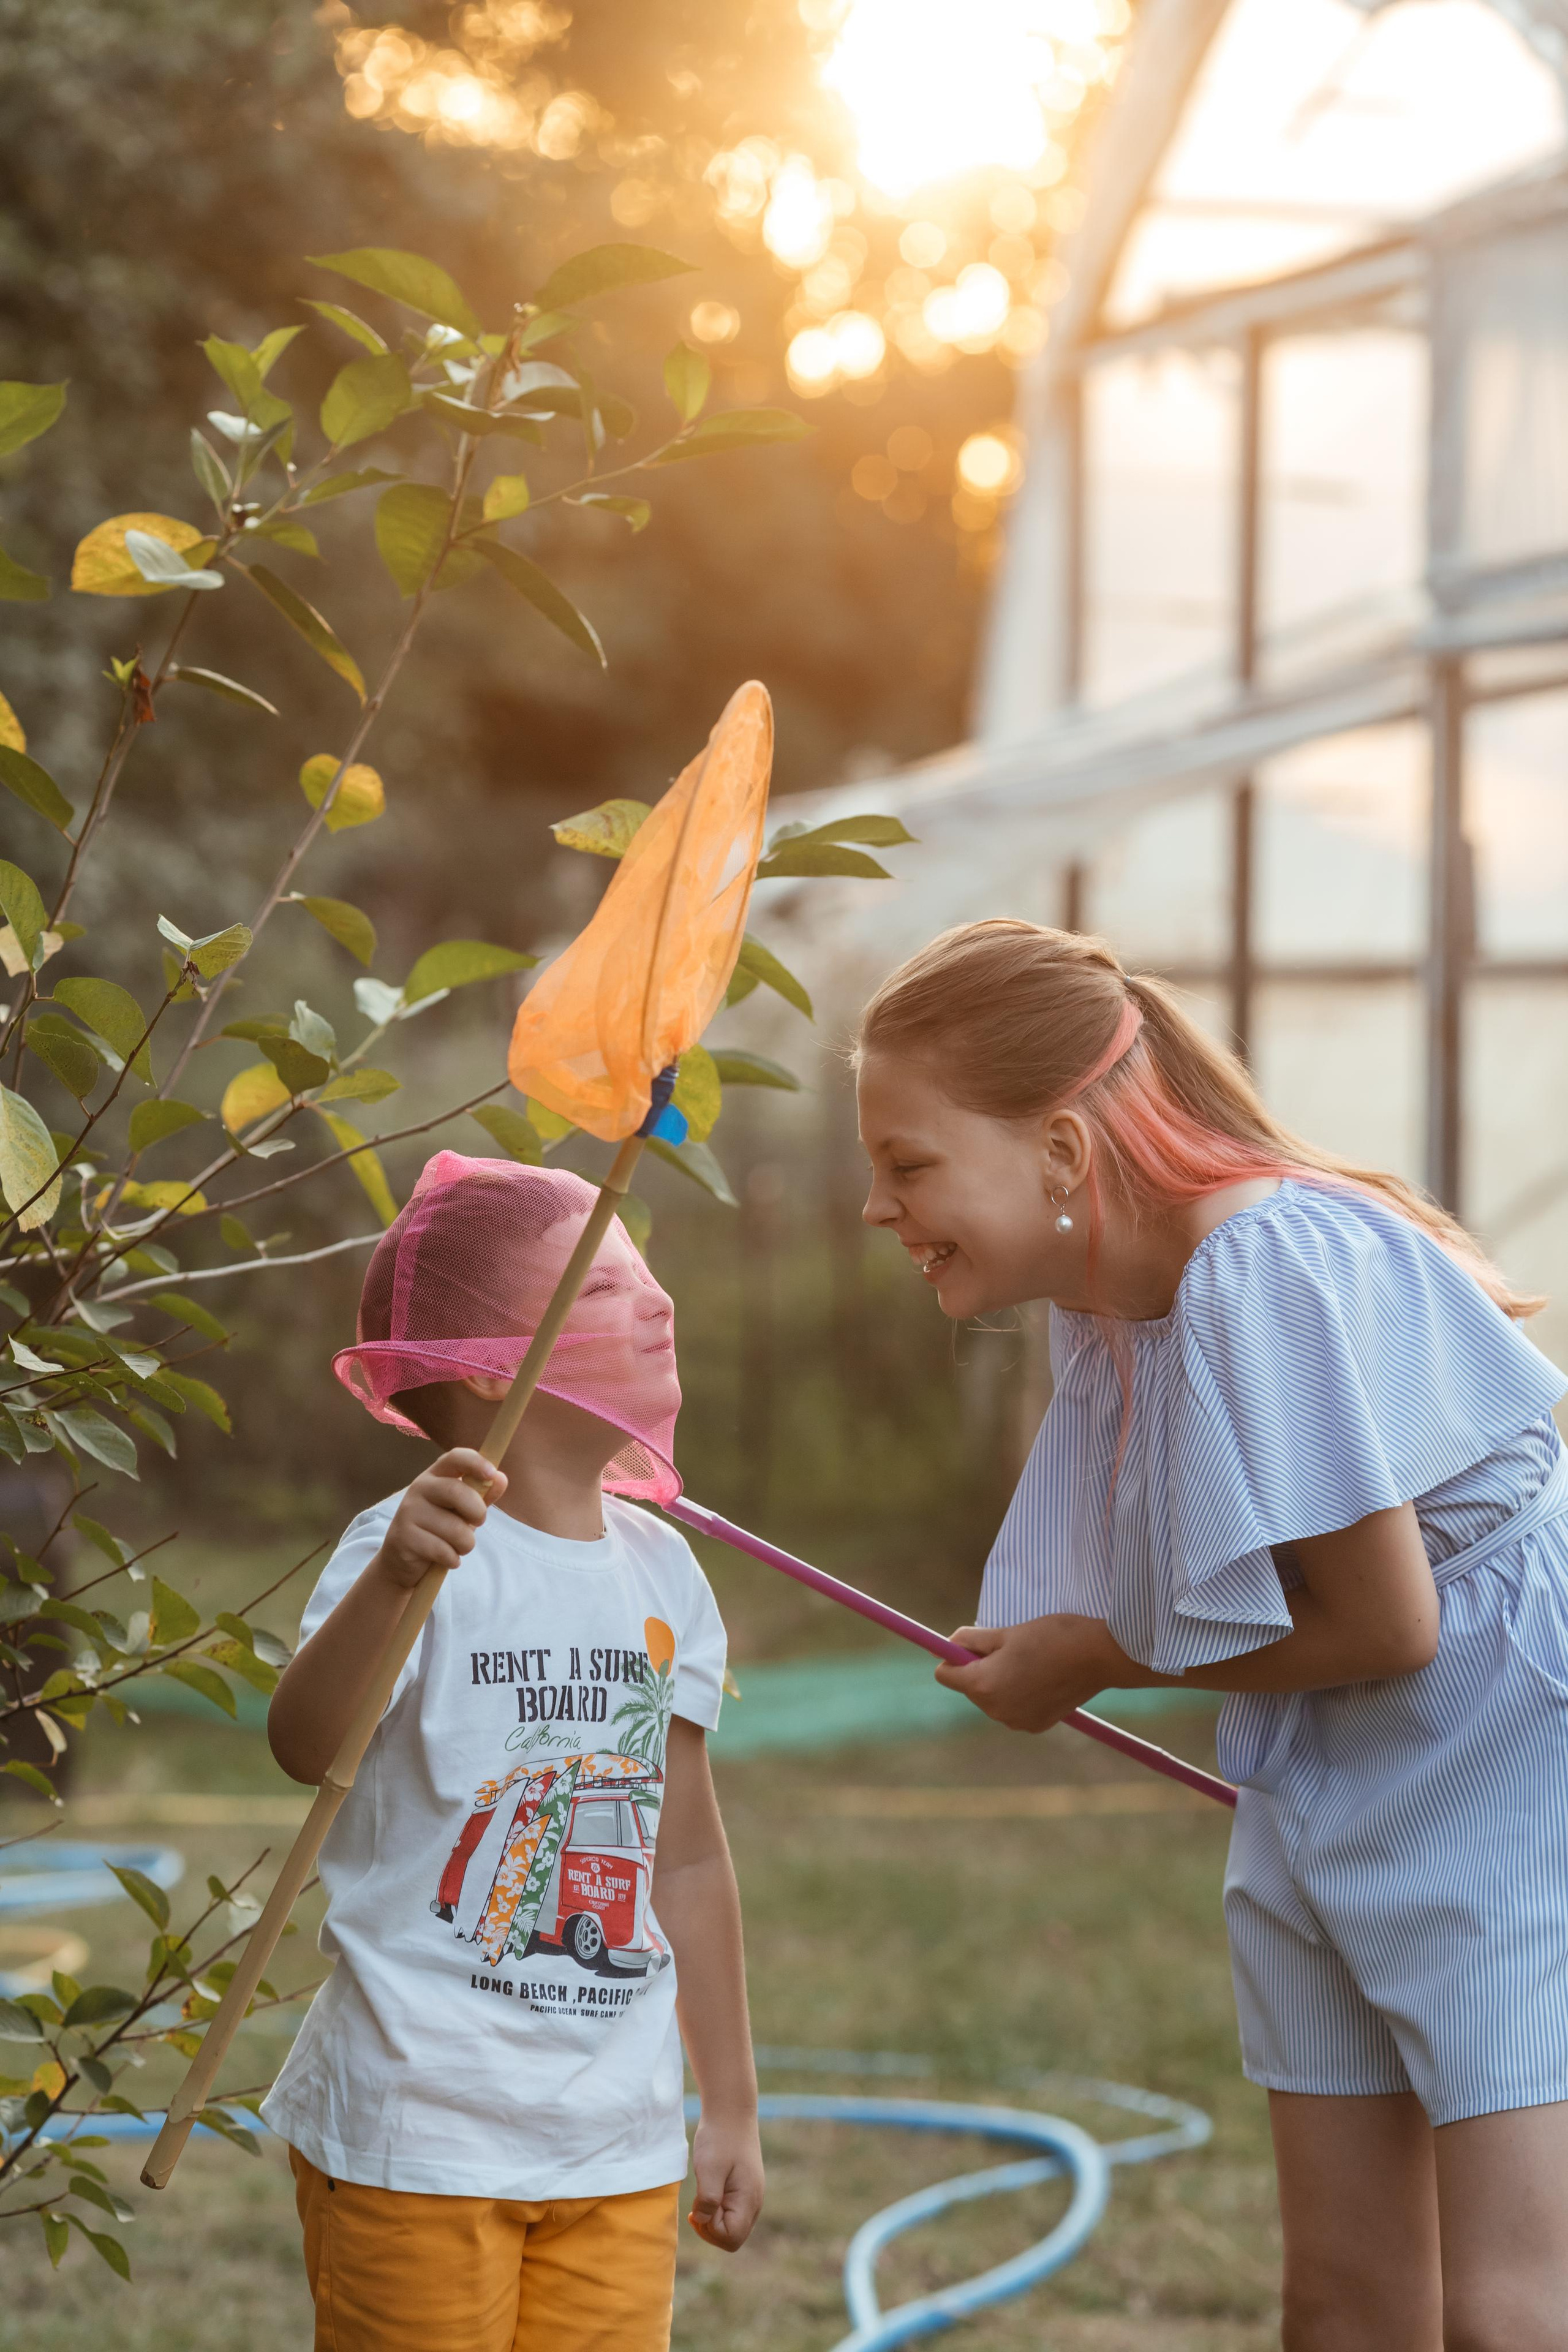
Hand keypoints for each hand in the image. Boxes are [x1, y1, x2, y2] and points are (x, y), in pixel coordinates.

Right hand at [375, 1449, 504, 1590]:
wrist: (402, 1558)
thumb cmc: (438, 1528)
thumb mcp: (461, 1510)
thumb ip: (482, 1495)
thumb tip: (501, 1479)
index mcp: (435, 1475)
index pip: (455, 1457)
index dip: (476, 1462)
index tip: (492, 1474)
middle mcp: (419, 1488)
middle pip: (456, 1492)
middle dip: (477, 1512)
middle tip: (478, 1523)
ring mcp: (408, 1512)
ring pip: (455, 1529)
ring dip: (466, 1544)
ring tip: (457, 1546)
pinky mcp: (404, 1538)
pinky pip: (443, 1550)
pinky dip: (452, 1559)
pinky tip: (445, 1558)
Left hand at [688, 2114, 763, 2251]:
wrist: (730, 2110)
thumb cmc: (718, 2138)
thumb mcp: (709, 2169)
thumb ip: (708, 2200)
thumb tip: (704, 2221)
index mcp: (749, 2200)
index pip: (731, 2239)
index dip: (711, 2230)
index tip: (700, 2207)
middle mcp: (754, 2202)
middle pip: (733, 2237)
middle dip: (711, 2228)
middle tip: (698, 2205)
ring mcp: (751, 2195)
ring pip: (731, 2226)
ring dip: (712, 2218)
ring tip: (702, 2194)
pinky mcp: (744, 2188)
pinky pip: (731, 2212)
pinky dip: (716, 2208)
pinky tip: (707, 2190)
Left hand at [933, 1614, 1115, 1733]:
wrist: (1098, 1656)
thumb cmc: (1051, 1637)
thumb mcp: (1005, 1632)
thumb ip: (970, 1641)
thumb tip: (946, 1646)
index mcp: (983, 1685)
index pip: (945, 1675)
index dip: (955, 1656)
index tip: (975, 1644)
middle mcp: (995, 1710)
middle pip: (970, 1687)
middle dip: (981, 1668)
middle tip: (1010, 1648)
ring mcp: (1016, 1722)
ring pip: (992, 1698)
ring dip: (1001, 1681)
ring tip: (1030, 1662)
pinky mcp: (1036, 1726)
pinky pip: (1013, 1708)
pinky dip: (1020, 1694)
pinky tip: (1042, 1678)